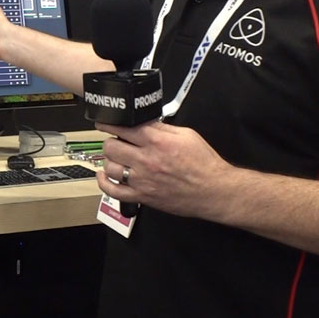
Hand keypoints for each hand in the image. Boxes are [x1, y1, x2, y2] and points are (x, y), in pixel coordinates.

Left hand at [95, 120, 235, 220]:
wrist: (214, 190)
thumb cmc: (204, 164)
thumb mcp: (187, 135)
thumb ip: (162, 128)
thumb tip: (145, 121)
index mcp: (158, 142)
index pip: (123, 128)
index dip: (110, 123)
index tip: (105, 122)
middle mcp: (147, 160)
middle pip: (112, 147)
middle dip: (111, 141)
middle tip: (115, 141)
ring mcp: (142, 180)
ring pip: (110, 167)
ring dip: (110, 160)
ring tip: (115, 157)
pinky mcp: (142, 196)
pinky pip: (114, 192)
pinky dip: (104, 183)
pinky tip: (104, 176)